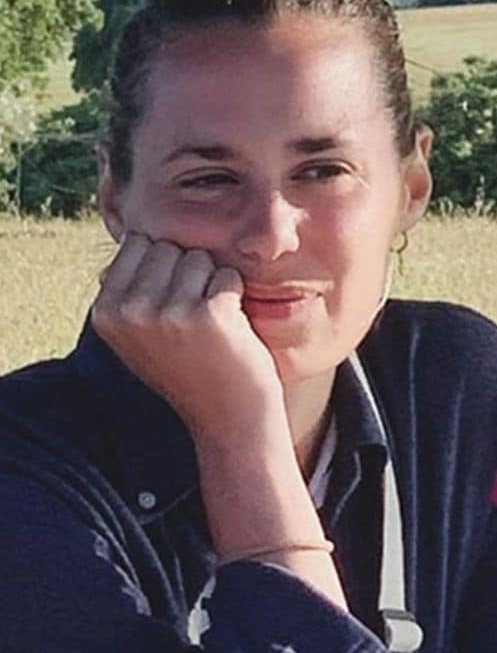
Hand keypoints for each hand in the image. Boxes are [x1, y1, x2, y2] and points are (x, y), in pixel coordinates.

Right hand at [91, 233, 285, 440]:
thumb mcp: (139, 332)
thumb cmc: (190, 367)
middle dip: (189, 274)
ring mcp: (168, 313)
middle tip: (193, 322)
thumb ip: (128, 287)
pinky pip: (229, 276)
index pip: (139, 243)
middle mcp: (129, 311)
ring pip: (200, 257)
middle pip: (169, 246)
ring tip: (210, 327)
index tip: (170, 311)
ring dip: (213, 285)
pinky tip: (230, 331)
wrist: (228, 419)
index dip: (165, 270)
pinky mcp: (209, 316)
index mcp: (105, 311)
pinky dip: (236, 297)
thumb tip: (128, 233)